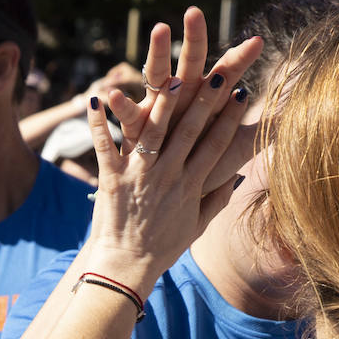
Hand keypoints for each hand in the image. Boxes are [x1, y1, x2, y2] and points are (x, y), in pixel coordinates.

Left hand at [82, 19, 261, 284]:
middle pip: (191, 131)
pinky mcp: (111, 179)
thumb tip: (234, 179)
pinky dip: (99, 124)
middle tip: (219, 72)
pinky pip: (104, 146)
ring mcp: (139, 176)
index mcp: (191, 186)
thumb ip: (216, 200)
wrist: (127, 267)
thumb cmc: (163, 247)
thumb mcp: (197, 225)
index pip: (216, 145)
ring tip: (170, 75)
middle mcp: (168, 176)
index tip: (241, 93)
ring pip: (153, 131)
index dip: (230, 119)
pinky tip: (96, 100)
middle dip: (206, 99)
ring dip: (162, 102)